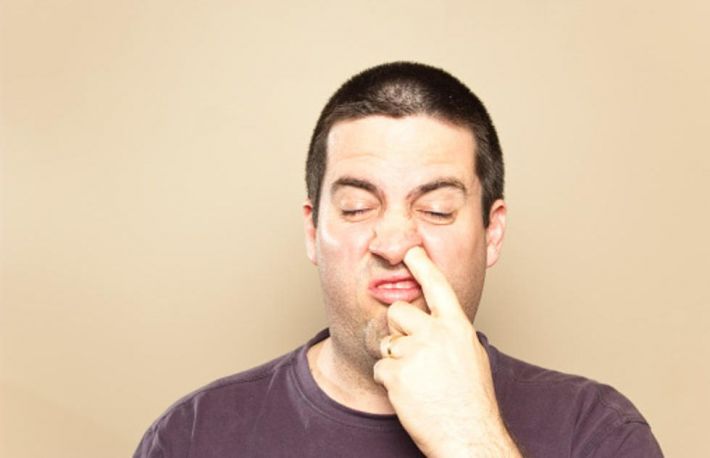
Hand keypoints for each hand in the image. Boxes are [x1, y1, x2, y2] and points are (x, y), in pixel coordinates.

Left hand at [373, 247, 519, 456]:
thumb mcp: (471, 357)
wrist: (468, 437)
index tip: (411, 252)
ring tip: (417, 381)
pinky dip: (389, 382)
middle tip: (413, 353)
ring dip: (395, 360)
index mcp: (457, 328)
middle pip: (398, 311)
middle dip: (398, 328)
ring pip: (387, 342)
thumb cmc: (472, 402)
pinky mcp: (397, 373)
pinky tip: (409, 394)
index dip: (422, 266)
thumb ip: (450, 335)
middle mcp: (436, 334)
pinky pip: (380, 368)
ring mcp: (415, 352)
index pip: (438, 287)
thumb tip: (437, 324)